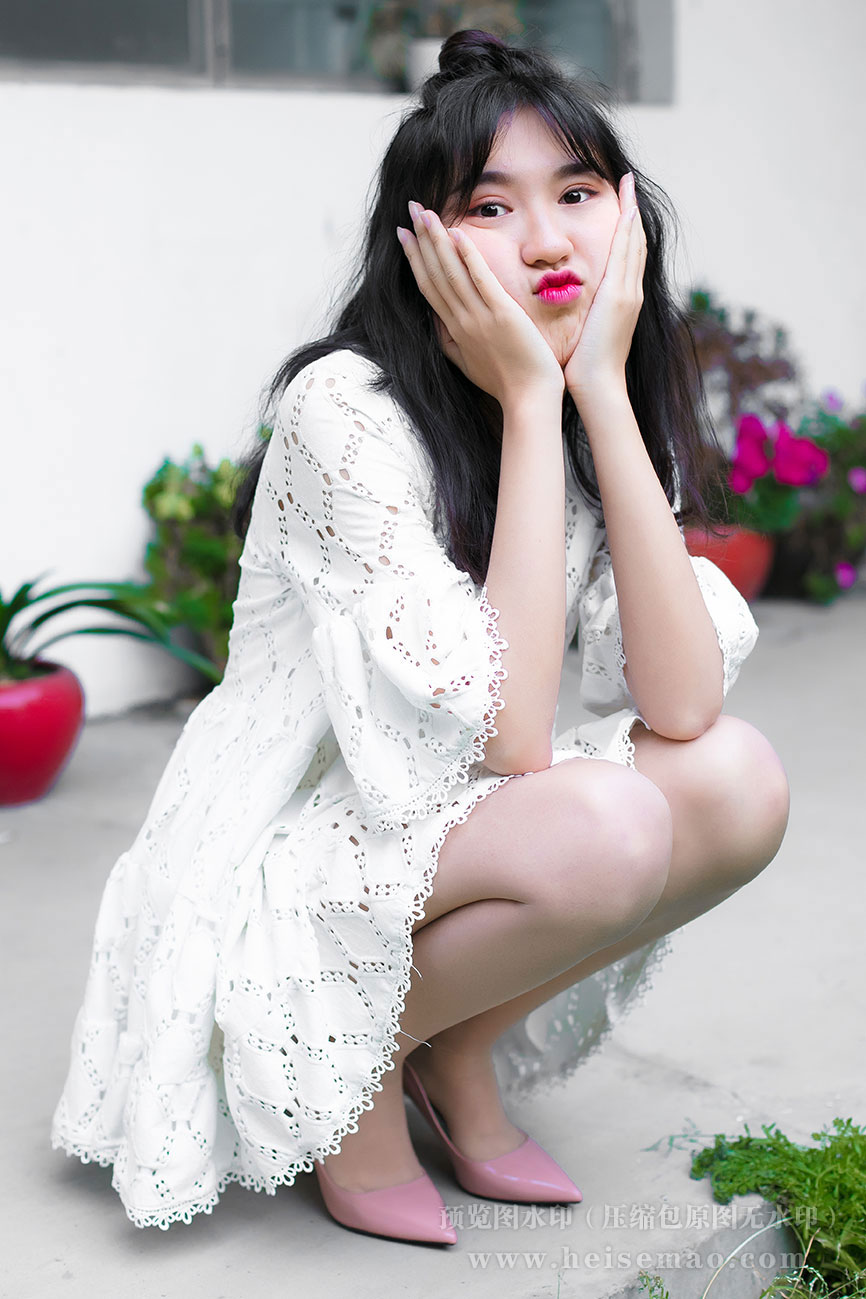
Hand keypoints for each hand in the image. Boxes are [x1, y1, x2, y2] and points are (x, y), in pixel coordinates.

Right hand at [397, 202, 563, 407]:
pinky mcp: (501, 315)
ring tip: (426, 212)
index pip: (428, 288)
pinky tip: (458, 233)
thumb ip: (452, 343)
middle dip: (421, 239)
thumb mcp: (469, 364)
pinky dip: (468, 256)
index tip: (404, 235)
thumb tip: (438, 326)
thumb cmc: (505, 384)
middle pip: (434, 274)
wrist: (528, 400)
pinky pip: (480, 280)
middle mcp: (461, 321)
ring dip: (437, 240)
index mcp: (454, 331)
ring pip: (450, 272)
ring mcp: (479, 317)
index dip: (415, 259)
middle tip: (410, 209)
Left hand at [562, 173, 646, 403]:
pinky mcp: (620, 297)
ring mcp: (628, 293)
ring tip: (629, 186)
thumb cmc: (585, 369)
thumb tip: (570, 311)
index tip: (622, 207)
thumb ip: (582, 318)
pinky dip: (628, 230)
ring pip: (633, 244)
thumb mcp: (585, 335)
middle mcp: (630, 293)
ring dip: (632, 213)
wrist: (598, 387)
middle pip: (634, 244)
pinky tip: (627, 208)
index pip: (625, 258)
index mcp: (621, 302)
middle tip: (630, 185)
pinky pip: (626, 254)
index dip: (625, 232)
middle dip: (632, 213)